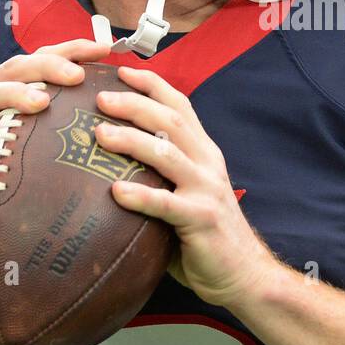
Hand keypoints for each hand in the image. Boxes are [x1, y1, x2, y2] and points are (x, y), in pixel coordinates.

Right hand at [0, 39, 110, 219]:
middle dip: (49, 66)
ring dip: (14, 95)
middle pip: (16, 68)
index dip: (72, 50)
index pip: (41, 60)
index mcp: (6, 87)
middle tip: (78, 75)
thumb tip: (105, 129)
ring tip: (41, 102)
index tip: (107, 49)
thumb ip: (50, 127)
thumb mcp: (18, 136)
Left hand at [95, 66, 278, 308]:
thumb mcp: (186, 195)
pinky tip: (115, 192)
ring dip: (132, 141)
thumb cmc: (204, 237)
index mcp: (204, 153)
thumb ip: (159, 177)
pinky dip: (140, 196)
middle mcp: (208, 163)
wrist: (244, 275)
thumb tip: (105, 167)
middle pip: (171, 121)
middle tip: (100, 98)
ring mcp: (206, 190)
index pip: (180, 106)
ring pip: (168, 154)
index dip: (152, 85)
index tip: (121, 70)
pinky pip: (166, 205)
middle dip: (135, 104)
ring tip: (100, 134)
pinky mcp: (201, 220)